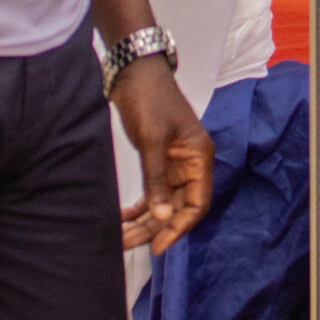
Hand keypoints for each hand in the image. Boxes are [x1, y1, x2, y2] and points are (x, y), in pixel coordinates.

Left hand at [110, 57, 212, 254]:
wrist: (134, 72)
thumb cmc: (149, 100)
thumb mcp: (152, 140)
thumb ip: (156, 180)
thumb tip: (161, 220)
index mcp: (199, 157)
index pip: (197, 204)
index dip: (179, 228)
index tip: (157, 247)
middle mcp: (191, 163)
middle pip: (177, 208)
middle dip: (154, 228)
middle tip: (126, 245)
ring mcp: (174, 162)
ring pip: (163, 202)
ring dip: (144, 220)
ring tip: (120, 237)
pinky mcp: (158, 159)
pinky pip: (154, 191)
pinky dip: (141, 206)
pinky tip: (124, 217)